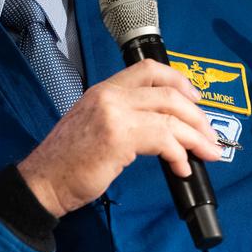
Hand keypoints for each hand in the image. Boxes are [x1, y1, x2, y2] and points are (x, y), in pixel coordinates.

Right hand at [17, 59, 221, 216]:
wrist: (42, 183)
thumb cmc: (66, 163)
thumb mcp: (94, 126)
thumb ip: (124, 117)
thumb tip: (164, 128)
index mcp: (104, 90)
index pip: (149, 69)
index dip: (179, 81)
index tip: (196, 99)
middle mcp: (109, 96)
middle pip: (168, 92)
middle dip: (196, 115)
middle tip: (209, 134)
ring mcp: (113, 114)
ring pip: (170, 115)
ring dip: (196, 137)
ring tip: (208, 153)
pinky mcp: (118, 137)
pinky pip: (164, 139)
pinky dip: (180, 154)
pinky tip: (181, 168)